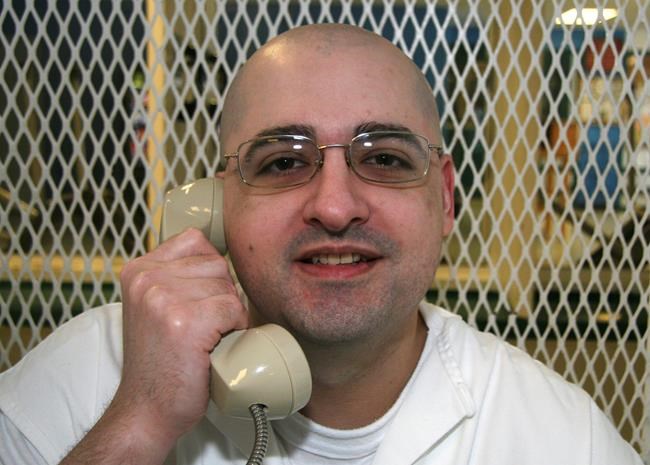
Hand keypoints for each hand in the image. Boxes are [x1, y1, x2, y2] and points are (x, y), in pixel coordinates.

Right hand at [112, 228, 247, 452]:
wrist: (145, 410)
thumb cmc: (160, 362)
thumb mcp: (154, 306)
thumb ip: (177, 276)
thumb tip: (223, 254)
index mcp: (138, 269)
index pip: (196, 240)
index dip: (210, 272)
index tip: (199, 301)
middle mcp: (146, 278)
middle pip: (217, 264)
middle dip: (221, 296)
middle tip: (202, 328)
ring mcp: (163, 298)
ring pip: (228, 287)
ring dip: (229, 314)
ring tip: (205, 338)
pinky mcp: (184, 320)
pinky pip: (233, 309)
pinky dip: (234, 329)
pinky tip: (213, 347)